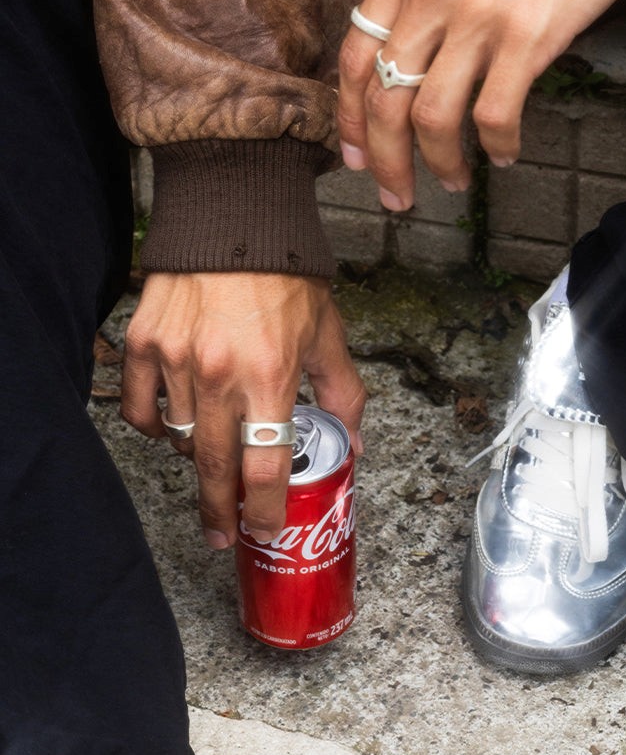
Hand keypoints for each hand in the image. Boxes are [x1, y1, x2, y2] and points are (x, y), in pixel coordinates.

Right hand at [120, 272, 365, 548]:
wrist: (234, 217)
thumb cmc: (285, 274)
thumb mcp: (327, 331)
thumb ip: (343, 391)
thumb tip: (355, 441)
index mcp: (271, 373)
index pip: (265, 466)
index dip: (263, 511)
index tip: (263, 532)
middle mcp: (219, 373)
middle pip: (213, 468)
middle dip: (219, 511)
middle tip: (221, 536)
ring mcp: (176, 359)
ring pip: (177, 439)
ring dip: (195, 460)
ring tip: (211, 462)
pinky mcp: (144, 342)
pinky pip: (141, 409)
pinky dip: (155, 427)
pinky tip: (171, 428)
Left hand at [337, 0, 625, 209]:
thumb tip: (400, 58)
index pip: (354, 58)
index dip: (349, 118)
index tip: (353, 156)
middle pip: (383, 100)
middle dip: (383, 161)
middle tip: (393, 195)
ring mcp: (477, 16)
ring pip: (431, 117)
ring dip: (437, 163)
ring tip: (450, 181)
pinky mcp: (527, 37)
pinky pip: (494, 116)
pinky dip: (496, 147)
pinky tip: (503, 156)